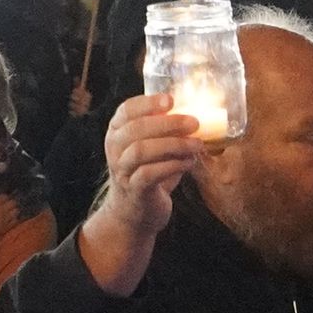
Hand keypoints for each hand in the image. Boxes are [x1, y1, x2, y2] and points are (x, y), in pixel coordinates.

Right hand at [0, 194, 24, 239]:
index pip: (4, 197)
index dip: (5, 198)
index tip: (5, 200)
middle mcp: (1, 210)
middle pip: (13, 203)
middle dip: (12, 204)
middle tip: (11, 206)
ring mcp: (4, 218)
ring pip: (16, 211)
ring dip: (14, 211)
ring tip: (12, 213)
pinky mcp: (6, 226)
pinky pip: (15, 221)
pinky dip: (14, 220)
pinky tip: (11, 220)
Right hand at [79, 93, 201, 295]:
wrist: (134, 213)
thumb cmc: (147, 172)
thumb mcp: (151, 147)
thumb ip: (164, 131)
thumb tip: (198, 112)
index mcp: (117, 132)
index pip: (126, 110)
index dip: (147, 103)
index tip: (171, 100)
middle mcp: (115, 149)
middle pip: (135, 129)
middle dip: (167, 123)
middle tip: (194, 122)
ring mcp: (122, 171)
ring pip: (141, 151)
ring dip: (173, 145)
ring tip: (196, 145)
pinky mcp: (134, 190)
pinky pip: (149, 174)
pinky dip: (172, 166)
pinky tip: (188, 163)